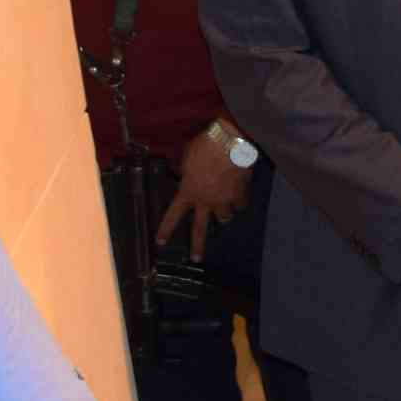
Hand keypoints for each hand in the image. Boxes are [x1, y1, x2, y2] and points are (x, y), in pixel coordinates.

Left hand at [159, 127, 252, 257]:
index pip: (173, 215)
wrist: (229, 142)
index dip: (166, 229)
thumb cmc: (204, 146)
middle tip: (196, 258)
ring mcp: (224, 200)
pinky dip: (239, 201)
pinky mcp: (240, 195)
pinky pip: (240, 203)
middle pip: (200, 229)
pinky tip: (240, 195)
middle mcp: (205, 201)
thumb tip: (185, 174)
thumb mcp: (186, 157)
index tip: (160, 242)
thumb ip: (185, 170)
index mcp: (188, 192)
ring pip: (225, 217)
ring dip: (224, 214)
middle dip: (197, 246)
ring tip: (225, 211)